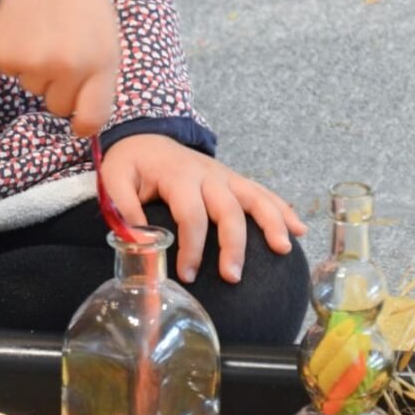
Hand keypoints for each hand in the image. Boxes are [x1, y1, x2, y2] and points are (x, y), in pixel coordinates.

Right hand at [0, 0, 120, 136]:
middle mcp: (69, 67)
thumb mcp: (103, 26)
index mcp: (101, 59)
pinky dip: (11, 53)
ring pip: (32, 88)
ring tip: (36, 27)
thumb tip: (88, 108)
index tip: (77, 122)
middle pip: (59, 106)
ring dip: (33, 66)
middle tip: (54, 46)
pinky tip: (17, 25)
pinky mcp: (3, 57)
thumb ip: (99, 67)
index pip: (94, 118)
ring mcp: (34, 63)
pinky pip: (9, 71)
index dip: (83, 124)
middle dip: (57, 86)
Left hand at [101, 135, 306, 283]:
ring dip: (272, 223)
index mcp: (179, 176)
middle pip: (229, 210)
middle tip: (232, 277)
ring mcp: (225, 176)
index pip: (191, 214)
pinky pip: (263, 193)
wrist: (146, 137)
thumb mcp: (115, 179)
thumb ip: (124, 207)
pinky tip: (299, 229)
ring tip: (284, 249)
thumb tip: (140, 239)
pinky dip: (283, 210)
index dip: (192, 246)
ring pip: (255, 198)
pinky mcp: (234, 180)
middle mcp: (208, 175)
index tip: (188, 274)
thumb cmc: (132, 164)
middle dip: (233, 246)